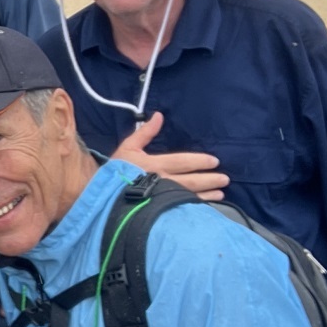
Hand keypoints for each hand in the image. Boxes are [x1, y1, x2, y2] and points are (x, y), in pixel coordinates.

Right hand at [112, 112, 228, 200]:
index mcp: (154, 164)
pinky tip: (205, 208)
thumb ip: (145, 132)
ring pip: (189, 196)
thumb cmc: (115, 170)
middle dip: (209, 179)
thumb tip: (159, 115)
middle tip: (225, 179)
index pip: (183, 161)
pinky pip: (181, 208)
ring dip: (207, 194)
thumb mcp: (127, 147)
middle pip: (191, 180)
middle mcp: (161, 181)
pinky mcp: (158, 210)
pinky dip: (195, 208)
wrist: (101, 195)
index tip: (214, 161)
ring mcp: (161, 198)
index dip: (200, 161)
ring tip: (221, 193)